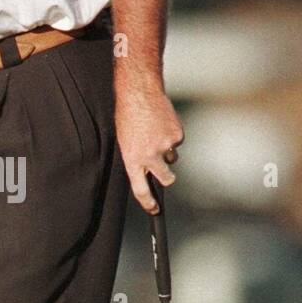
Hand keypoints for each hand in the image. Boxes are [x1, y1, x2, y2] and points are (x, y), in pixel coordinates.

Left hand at [114, 86, 183, 213]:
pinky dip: (171, 135)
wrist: (139, 93)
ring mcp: (166, 146)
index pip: (141, 190)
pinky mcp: (177, 135)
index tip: (154, 209)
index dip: (148, 203)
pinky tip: (162, 123)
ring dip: (167, 150)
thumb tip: (148, 172)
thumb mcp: (124, 142)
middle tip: (164, 171)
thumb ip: (136, 158)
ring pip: (172, 157)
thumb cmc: (127, 116)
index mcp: (132, 160)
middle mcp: (150, 156)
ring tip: (155, 132)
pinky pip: (177, 142)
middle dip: (167, 178)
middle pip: (167, 179)